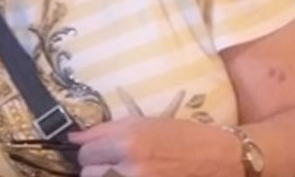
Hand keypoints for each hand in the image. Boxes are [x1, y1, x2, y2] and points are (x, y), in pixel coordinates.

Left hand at [68, 117, 241, 176]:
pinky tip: (133, 176)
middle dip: (97, 168)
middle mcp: (131, 168)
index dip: (92, 151)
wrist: (222, 159)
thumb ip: (104, 130)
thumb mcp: (143, 123)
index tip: (101, 151)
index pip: (85, 153)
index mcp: (128, 143)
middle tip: (114, 163)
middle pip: (89, 174)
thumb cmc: (183, 136)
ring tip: (125, 171)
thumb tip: (73, 138)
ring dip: (108, 176)